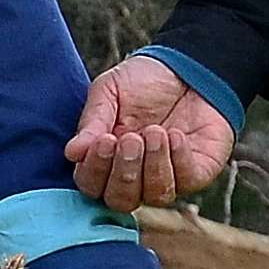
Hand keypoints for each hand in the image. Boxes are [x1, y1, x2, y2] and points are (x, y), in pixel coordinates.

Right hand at [65, 54, 235, 210]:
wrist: (188, 67)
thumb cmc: (143, 80)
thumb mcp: (110, 90)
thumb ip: (93, 121)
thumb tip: (72, 153)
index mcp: (105, 159)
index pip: (91, 184)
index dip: (95, 170)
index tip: (104, 140)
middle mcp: (133, 176)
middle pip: (121, 200)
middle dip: (125, 173)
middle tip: (131, 139)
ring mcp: (165, 177)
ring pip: (154, 196)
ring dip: (153, 166)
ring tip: (155, 132)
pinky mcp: (196, 173)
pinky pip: (186, 181)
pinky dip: (179, 159)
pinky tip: (176, 135)